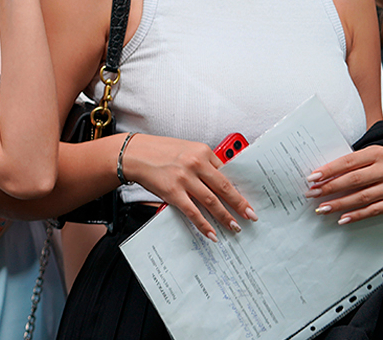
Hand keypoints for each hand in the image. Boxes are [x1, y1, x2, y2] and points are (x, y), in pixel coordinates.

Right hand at [122, 133, 255, 240]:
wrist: (132, 154)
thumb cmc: (158, 151)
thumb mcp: (185, 149)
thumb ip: (202, 163)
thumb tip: (220, 182)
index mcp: (202, 151)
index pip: (227, 171)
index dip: (239, 187)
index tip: (248, 198)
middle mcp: (195, 164)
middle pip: (224, 188)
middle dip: (240, 204)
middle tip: (251, 216)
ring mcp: (184, 178)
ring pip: (211, 201)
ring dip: (225, 216)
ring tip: (234, 226)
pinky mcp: (172, 192)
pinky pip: (192, 212)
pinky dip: (203, 224)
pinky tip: (211, 232)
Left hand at [307, 145, 382, 224]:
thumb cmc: (374, 166)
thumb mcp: (363, 158)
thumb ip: (345, 165)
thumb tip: (317, 177)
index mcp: (376, 153)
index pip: (348, 162)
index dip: (329, 171)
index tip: (312, 178)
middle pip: (354, 180)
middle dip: (330, 188)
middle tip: (313, 193)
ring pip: (362, 197)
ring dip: (340, 204)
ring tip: (323, 208)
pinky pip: (373, 210)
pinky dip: (356, 215)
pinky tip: (342, 218)